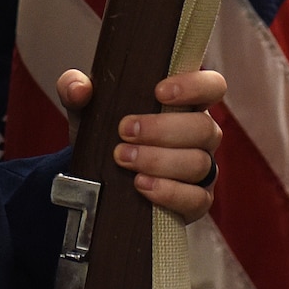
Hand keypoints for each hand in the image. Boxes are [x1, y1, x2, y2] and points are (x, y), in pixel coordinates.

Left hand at [56, 68, 227, 222]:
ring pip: (198, 163)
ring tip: (123, 159)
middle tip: (124, 131)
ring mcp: (202, 170)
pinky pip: (196, 199)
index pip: (212, 87)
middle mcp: (201, 135)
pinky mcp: (196, 202)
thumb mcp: (87, 109)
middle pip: (204, 128)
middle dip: (163, 129)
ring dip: (159, 160)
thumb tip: (79, 87)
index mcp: (187, 104)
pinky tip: (141, 185)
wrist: (97, 182)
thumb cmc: (105, 135)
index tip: (159, 91)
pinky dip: (169, 192)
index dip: (195, 86)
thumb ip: (76, 88)